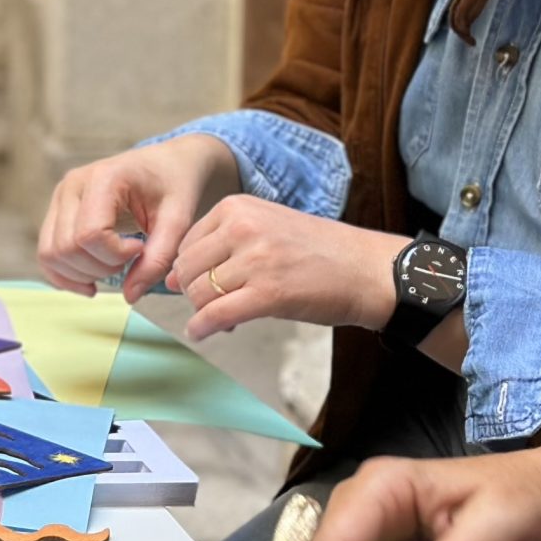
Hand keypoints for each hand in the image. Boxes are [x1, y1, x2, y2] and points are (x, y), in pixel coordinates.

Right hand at [36, 134, 237, 300]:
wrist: (165, 164)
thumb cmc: (174, 185)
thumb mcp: (178, 220)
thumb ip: (158, 258)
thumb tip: (130, 296)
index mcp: (102, 178)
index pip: (90, 234)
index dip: (115, 255)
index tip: (141, 247)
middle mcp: (72, 185)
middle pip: (66, 247)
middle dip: (100, 267)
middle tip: (130, 260)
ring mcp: (60, 197)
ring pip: (50, 253)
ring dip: (82, 273)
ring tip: (115, 266)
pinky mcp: (56, 211)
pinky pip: (46, 254)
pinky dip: (65, 275)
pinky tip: (92, 281)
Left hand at [170, 196, 402, 338]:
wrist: (368, 270)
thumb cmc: (318, 252)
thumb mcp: (267, 228)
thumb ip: (221, 245)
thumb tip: (172, 276)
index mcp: (238, 207)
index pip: (186, 242)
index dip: (189, 269)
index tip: (201, 283)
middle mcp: (242, 228)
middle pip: (187, 268)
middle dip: (192, 292)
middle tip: (211, 304)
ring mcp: (256, 261)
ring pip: (199, 293)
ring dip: (202, 311)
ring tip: (219, 318)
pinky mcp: (268, 294)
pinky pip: (216, 314)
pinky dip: (202, 327)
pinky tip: (201, 333)